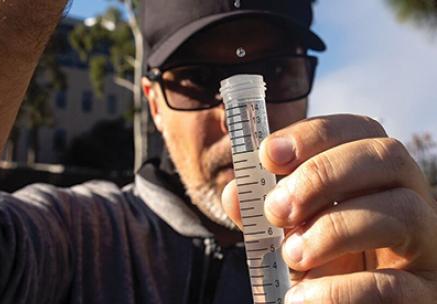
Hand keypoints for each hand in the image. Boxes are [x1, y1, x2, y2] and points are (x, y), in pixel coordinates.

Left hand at [222, 114, 436, 302]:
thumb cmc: (317, 259)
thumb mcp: (285, 229)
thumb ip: (260, 210)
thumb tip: (236, 193)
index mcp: (374, 174)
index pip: (359, 130)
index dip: (314, 134)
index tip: (269, 154)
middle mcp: (409, 197)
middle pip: (387, 156)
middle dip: (322, 175)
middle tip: (276, 209)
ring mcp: (425, 245)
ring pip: (403, 211)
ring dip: (334, 228)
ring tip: (292, 254)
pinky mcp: (425, 292)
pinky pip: (394, 286)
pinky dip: (339, 290)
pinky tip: (302, 298)